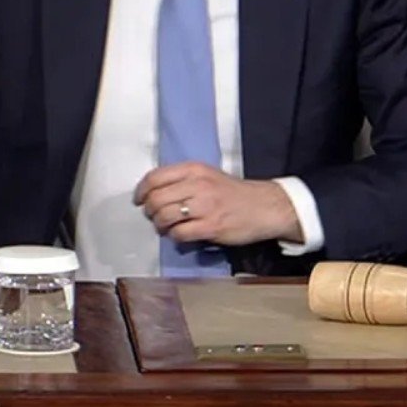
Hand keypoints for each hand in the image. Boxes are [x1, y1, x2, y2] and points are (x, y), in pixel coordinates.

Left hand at [134, 162, 302, 246]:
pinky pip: (180, 234)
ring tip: (166, 228)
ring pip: (164, 217)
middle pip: (156, 199)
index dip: (141, 191)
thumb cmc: (236, 193)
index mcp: (195, 170)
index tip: (140, 200)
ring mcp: (205, 207)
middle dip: (149, 211)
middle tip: (154, 217)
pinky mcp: (211, 227)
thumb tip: (156, 194)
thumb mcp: (209, 176)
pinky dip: (175, 237)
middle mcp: (198, 186)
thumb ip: (184, 181)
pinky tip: (180, 235)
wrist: (266, 207)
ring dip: (160, 225)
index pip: (155, 178)